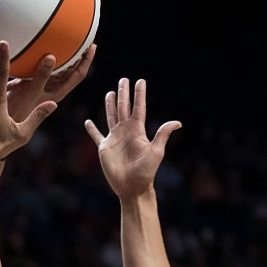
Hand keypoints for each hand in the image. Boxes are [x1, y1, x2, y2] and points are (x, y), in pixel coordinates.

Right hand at [6, 43, 95, 122]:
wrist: (1, 116)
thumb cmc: (17, 109)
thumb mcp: (31, 91)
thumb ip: (42, 75)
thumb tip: (52, 57)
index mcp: (58, 92)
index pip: (78, 75)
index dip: (87, 61)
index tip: (93, 45)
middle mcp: (52, 88)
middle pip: (71, 69)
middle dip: (78, 54)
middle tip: (82, 36)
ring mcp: (42, 84)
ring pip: (58, 67)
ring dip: (63, 53)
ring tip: (65, 37)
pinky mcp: (30, 81)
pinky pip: (42, 65)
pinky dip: (44, 55)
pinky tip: (40, 44)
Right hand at [84, 77, 180, 199]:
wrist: (132, 187)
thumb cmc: (146, 171)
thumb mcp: (156, 152)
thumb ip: (162, 134)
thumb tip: (178, 122)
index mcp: (138, 130)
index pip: (138, 108)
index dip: (139, 94)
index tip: (140, 81)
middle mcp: (126, 131)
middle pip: (123, 107)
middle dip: (123, 93)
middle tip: (123, 80)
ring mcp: (114, 139)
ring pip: (111, 116)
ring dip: (110, 105)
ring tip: (109, 93)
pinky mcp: (104, 148)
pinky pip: (97, 136)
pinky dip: (92, 129)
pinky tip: (88, 122)